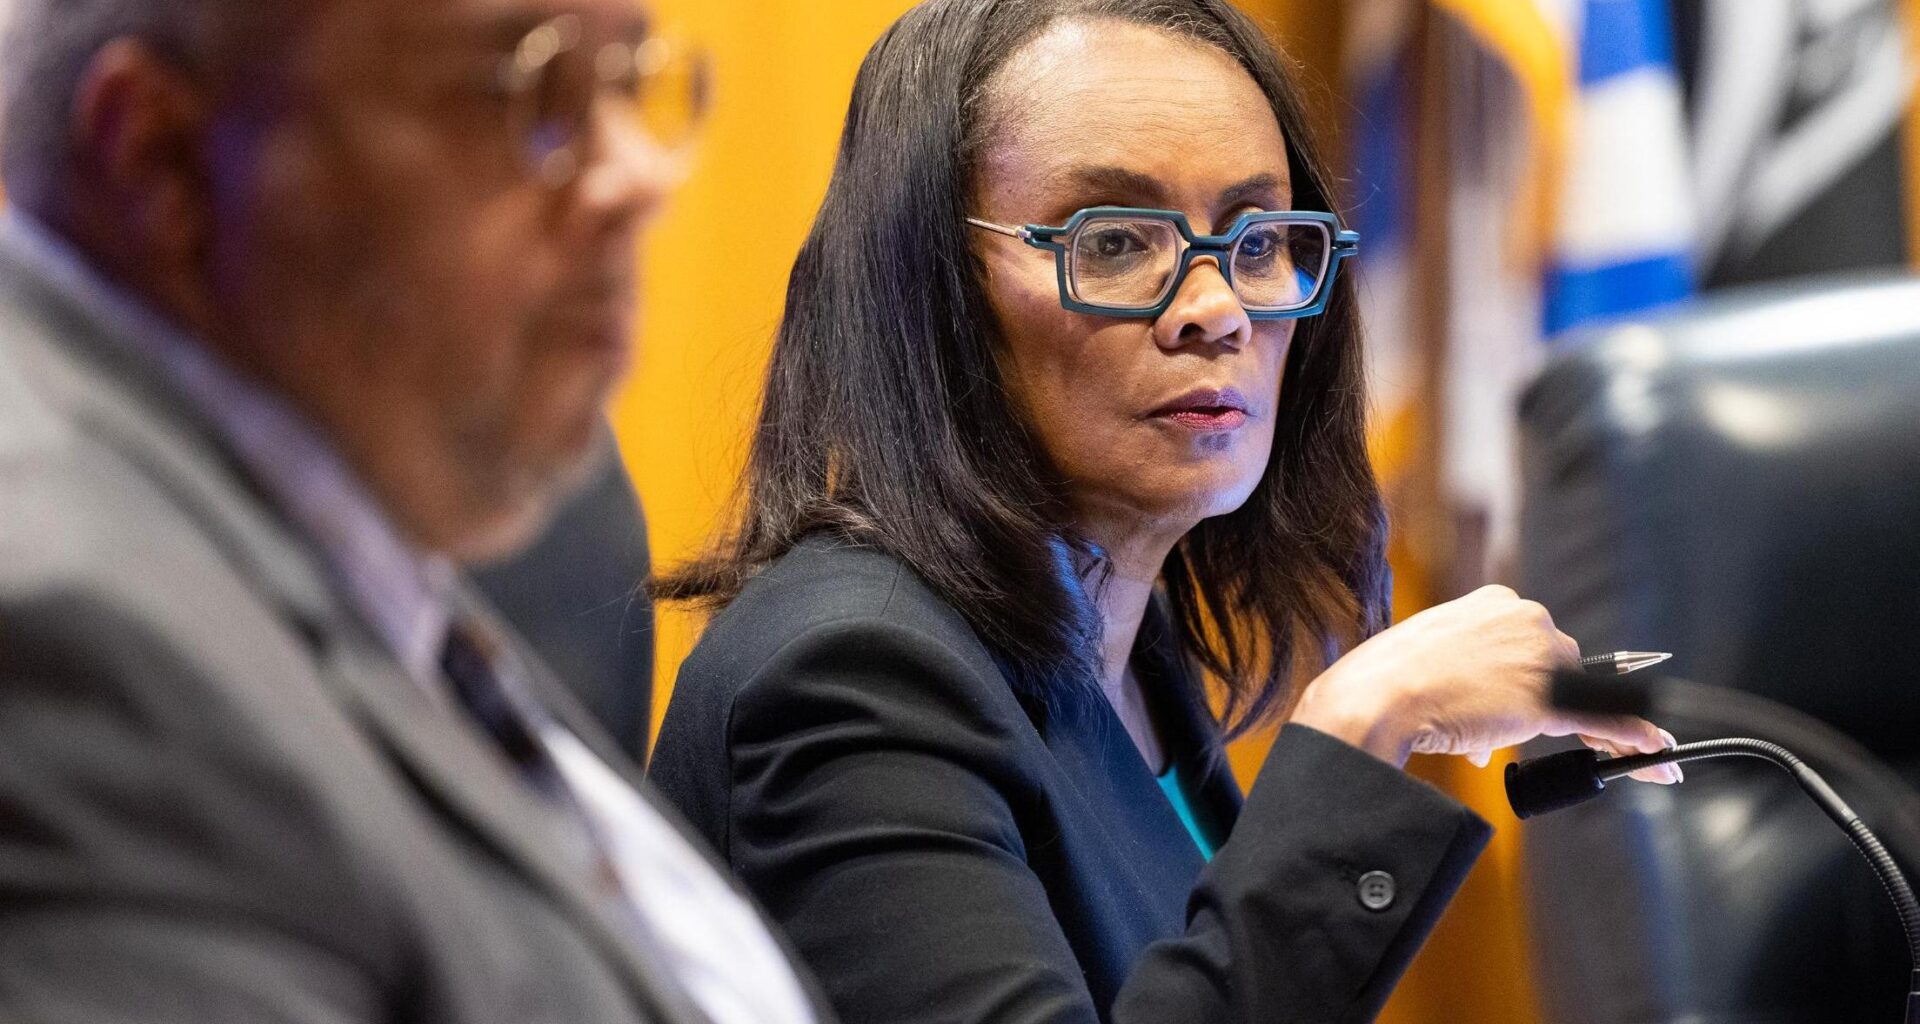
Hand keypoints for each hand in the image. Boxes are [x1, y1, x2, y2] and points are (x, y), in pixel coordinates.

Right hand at [1290, 585, 1681, 784]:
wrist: (1379, 697)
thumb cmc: (1389, 681)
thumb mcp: (1430, 657)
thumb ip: (1464, 673)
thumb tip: (1481, 724)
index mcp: (1495, 602)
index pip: (1535, 642)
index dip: (1532, 677)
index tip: (1528, 697)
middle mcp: (1526, 617)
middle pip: (1562, 665)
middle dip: (1543, 702)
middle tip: (1504, 727)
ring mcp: (1541, 657)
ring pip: (1581, 695)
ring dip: (1575, 724)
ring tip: (1560, 745)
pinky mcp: (1550, 699)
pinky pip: (1605, 721)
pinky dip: (1633, 739)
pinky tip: (1656, 753)